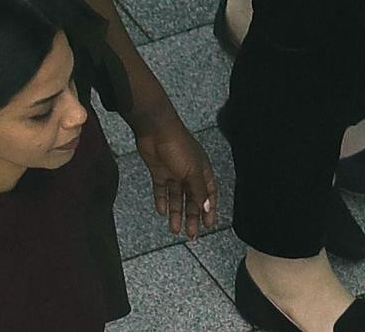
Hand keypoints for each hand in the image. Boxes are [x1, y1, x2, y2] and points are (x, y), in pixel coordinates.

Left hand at [133, 112, 217, 238]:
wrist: (155, 130)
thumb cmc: (179, 147)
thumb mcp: (192, 172)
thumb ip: (199, 191)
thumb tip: (207, 208)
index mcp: (202, 171)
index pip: (209, 195)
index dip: (209, 210)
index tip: (208, 226)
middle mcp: (189, 173)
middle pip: (192, 199)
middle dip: (191, 217)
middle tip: (190, 235)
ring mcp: (173, 172)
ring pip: (176, 197)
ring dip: (176, 213)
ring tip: (174, 230)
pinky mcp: (159, 171)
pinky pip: (161, 190)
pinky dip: (162, 200)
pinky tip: (162, 212)